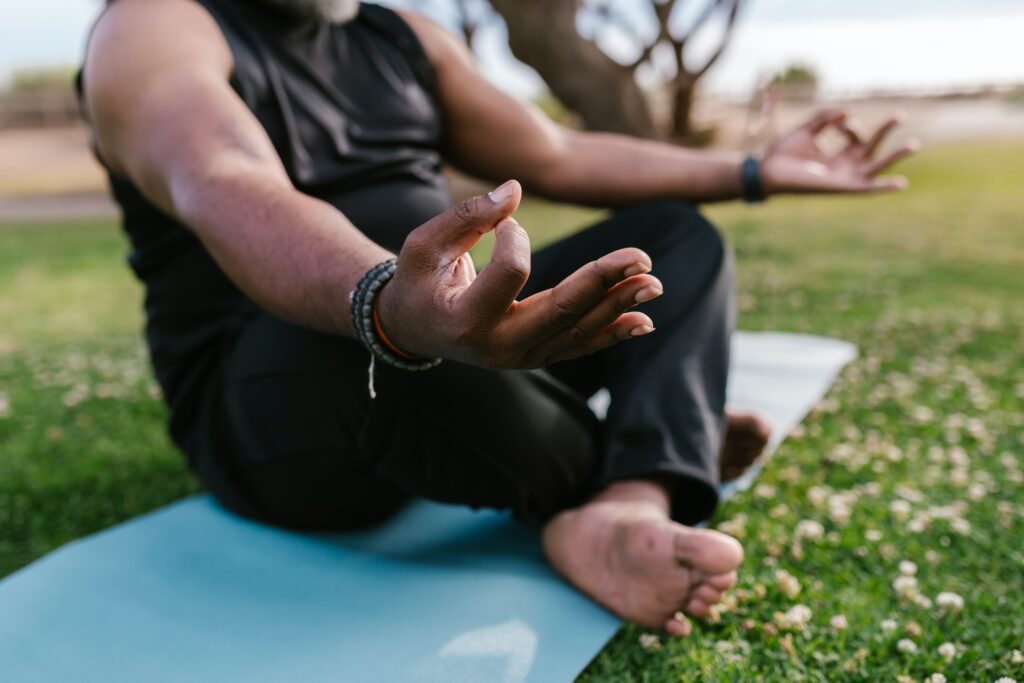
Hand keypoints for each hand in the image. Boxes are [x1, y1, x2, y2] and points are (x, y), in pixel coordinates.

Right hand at [376, 180, 662, 368]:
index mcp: (466, 321)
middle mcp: (499, 348)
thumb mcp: (423, 244)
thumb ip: (467, 216)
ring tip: (654, 283)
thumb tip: (517, 189)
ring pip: (578, 331)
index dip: (514, 235)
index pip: (511, 272)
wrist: (413, 330)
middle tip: (642, 258)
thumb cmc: (416, 281)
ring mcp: (522, 358)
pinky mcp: (537, 357)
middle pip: (561, 310)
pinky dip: (612, 332)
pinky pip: (579, 346)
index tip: (504, 220)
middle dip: (603, 282)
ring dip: (619, 306)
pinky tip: (644, 321)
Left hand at [760, 110, 919, 195]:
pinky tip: (901, 184)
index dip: (848, 123)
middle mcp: (843, 166)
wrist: (768, 171)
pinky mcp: (841, 187)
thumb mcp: (807, 129)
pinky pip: (866, 188)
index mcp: (836, 154)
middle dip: (884, 131)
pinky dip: (883, 187)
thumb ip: (826, 118)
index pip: (854, 134)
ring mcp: (844, 176)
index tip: (836, 120)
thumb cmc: (783, 153)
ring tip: (914, 145)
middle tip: (900, 115)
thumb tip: (848, 112)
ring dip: (894, 156)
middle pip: (871, 147)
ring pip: (875, 166)